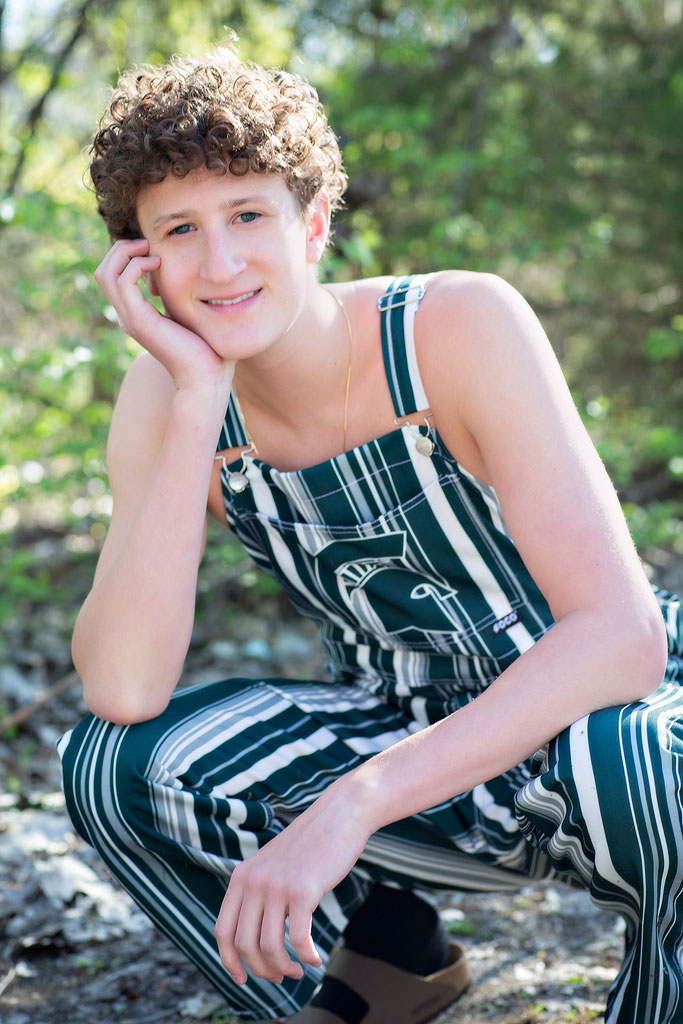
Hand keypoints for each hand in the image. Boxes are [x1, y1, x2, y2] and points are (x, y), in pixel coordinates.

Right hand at [94, 238, 233, 389]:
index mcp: (138, 315)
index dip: (128, 256)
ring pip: (107, 273)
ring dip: (126, 253)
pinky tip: (158, 264)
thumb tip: (198, 279)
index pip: (115, 277)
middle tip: (147, 244)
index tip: (154, 251)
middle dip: (122, 249)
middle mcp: (129, 316)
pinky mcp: (139, 321)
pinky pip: (124, 281)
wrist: (206, 379)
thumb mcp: (193, 316)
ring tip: (150, 250)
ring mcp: (131, 318)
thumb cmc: (208, 352)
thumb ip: (186, 298)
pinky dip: (137, 265)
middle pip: (104, 271)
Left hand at [214, 782, 371, 984]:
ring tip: (299, 970)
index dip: (229, 962)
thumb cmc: (310, 844)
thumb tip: (254, 938)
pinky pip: (298, 939)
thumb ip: (259, 891)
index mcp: (241, 876)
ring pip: (270, 947)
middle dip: (262, 970)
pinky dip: (307, 956)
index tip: (243, 979)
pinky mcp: (303, 891)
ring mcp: (277, 886)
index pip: (222, 931)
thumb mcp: (273, 864)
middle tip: (281, 977)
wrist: (340, 815)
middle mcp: (254, 881)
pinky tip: (316, 958)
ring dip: (284, 968)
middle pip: (245, 945)